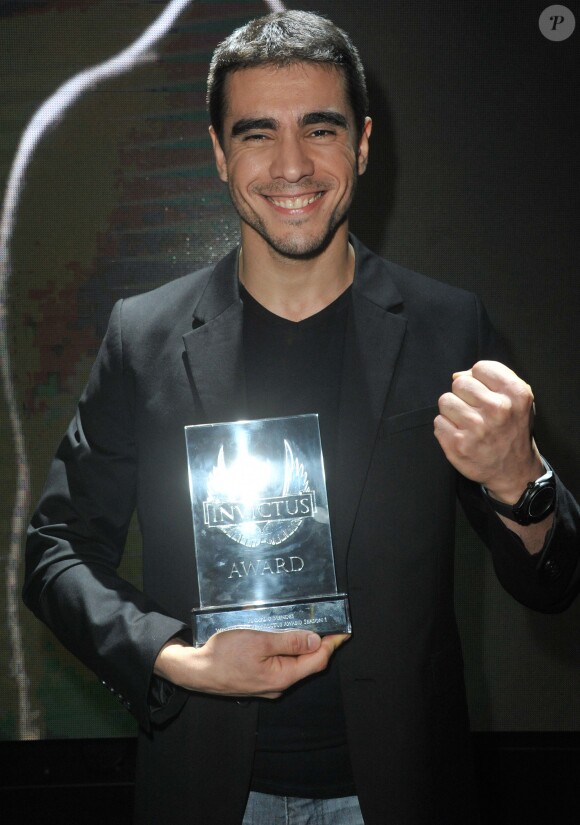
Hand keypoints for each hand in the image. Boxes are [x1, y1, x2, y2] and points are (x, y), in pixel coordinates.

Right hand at [154, 629, 348, 699]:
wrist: (196, 671)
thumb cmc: (224, 655)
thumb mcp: (259, 641)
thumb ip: (288, 642)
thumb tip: (315, 641)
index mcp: (282, 676)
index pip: (317, 661)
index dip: (332, 644)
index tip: (344, 631)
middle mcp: (279, 684)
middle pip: (308, 663)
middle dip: (319, 644)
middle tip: (327, 623)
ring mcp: (268, 684)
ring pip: (294, 664)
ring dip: (302, 646)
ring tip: (307, 626)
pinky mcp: (259, 680)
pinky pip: (280, 665)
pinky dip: (287, 651)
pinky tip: (284, 637)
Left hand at [434, 360, 542, 500]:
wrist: (514, 471)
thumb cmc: (512, 429)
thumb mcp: (518, 399)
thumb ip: (494, 378)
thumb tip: (457, 375)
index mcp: (516, 394)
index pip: (480, 368)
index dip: (479, 380)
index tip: (485, 394)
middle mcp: (498, 409)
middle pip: (459, 383)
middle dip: (463, 395)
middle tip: (475, 411)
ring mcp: (477, 428)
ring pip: (445, 401)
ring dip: (453, 412)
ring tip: (468, 424)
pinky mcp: (459, 445)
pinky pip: (438, 422)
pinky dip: (446, 428)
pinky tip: (461, 436)